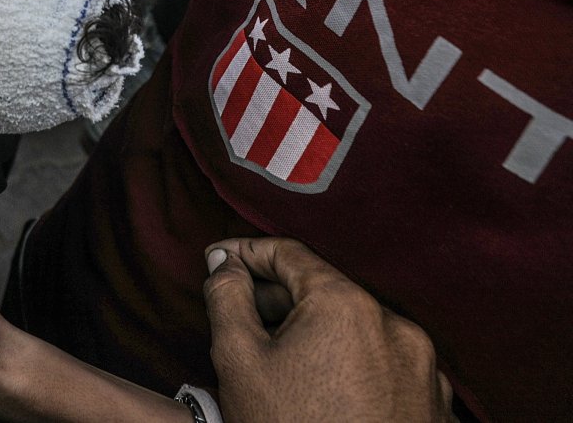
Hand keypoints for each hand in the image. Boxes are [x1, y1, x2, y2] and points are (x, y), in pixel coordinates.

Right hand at [204, 238, 454, 422]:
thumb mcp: (238, 359)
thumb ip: (226, 297)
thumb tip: (225, 266)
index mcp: (346, 305)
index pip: (289, 254)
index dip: (246, 252)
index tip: (219, 259)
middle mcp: (395, 326)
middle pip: (325, 291)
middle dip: (279, 299)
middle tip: (239, 315)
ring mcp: (422, 367)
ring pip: (356, 329)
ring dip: (316, 333)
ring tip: (280, 365)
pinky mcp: (434, 402)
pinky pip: (384, 364)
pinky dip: (350, 364)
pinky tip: (321, 392)